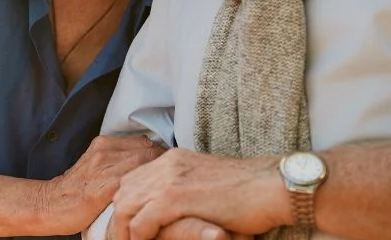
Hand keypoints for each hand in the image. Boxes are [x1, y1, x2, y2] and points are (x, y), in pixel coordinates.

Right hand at [42, 135, 165, 233]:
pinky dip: (145, 189)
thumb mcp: (95, 164)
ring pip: (144, 163)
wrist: (50, 204)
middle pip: (149, 150)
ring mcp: (104, 167)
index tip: (165, 169)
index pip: (145, 142)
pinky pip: (134, 182)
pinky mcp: (104, 188)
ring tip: (161, 190)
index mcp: (103, 143)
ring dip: (157, 177)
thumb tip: (147, 161)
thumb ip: (117, 158)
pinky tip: (149, 199)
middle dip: (162, 165)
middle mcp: (104, 150)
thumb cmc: (75, 190)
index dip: (159, 155)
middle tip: (168, 180)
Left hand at [109, 148, 285, 239]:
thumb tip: (171, 215)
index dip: (127, 207)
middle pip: (123, 193)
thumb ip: (186, 192)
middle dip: (119, 221)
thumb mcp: (206, 185)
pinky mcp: (175, 198)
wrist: (271, 185)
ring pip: (125, 207)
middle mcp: (167, 164)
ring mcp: (169, 179)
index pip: (133, 181)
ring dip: (124, 232)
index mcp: (173, 159)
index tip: (128, 230)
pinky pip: (141, 222)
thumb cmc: (248, 191)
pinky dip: (138, 238)